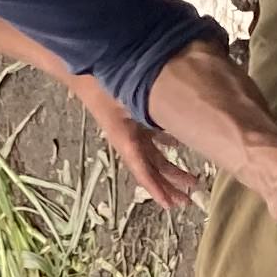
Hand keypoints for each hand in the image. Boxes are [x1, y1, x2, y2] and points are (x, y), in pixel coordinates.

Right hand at [82, 83, 200, 208]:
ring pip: (154, 157)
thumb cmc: (107, 85)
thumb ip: (157, 117)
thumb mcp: (133, 103)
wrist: (86, 70)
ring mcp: (131, 132)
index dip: (156, 190)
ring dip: (171, 170)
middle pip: (153, 169)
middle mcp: (129, 141)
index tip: (169, 206)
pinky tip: (179, 146)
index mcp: (127, 141)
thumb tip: (183, 130)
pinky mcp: (132, 121)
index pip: (143, 172)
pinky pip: (152, 139)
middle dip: (170, 185)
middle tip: (187, 201)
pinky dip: (167, 144)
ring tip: (190, 180)